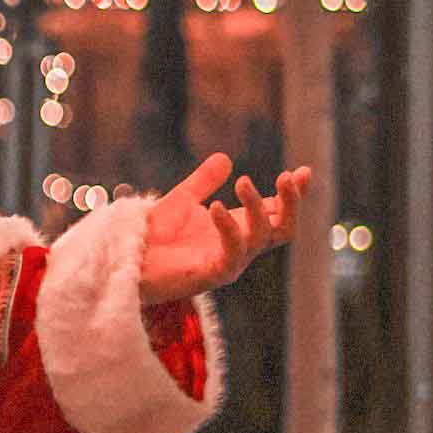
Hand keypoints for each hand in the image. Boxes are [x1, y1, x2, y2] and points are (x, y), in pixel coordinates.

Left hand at [137, 154, 310, 303]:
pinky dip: (228, 228)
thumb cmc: (155, 236)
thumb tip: (225, 158)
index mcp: (238, 229)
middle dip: (292, 203)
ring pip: (263, 237)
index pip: (277, 212)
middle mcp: (240, 247)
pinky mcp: (212, 274)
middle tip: (287, 176)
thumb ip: (204, 181)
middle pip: (284, 229)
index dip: (293, 194)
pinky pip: (232, 252)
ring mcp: (230, 262)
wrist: (128, 259)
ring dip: (258, 207)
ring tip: (243, 181)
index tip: (304, 171)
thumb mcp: (183, 200)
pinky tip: (216, 206)